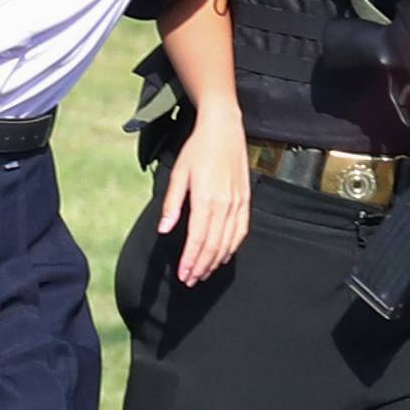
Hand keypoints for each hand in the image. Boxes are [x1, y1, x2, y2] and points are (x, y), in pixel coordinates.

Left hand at [159, 107, 248, 284]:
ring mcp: (238, 202)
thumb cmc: (197, 150)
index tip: (183, 275)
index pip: (198, 239)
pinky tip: (223, 256)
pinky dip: (232, 247)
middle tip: (191, 280)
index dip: (190, 260)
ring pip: (228, 241)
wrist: (224, 129)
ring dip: (215, 261)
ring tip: (203, 273)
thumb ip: (172, 204)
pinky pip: (241, 230)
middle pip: (214, 245)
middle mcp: (225, 203)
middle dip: (201, 266)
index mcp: (206, 198)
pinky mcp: (246, 200)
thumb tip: (164, 229)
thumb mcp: (178, 174)